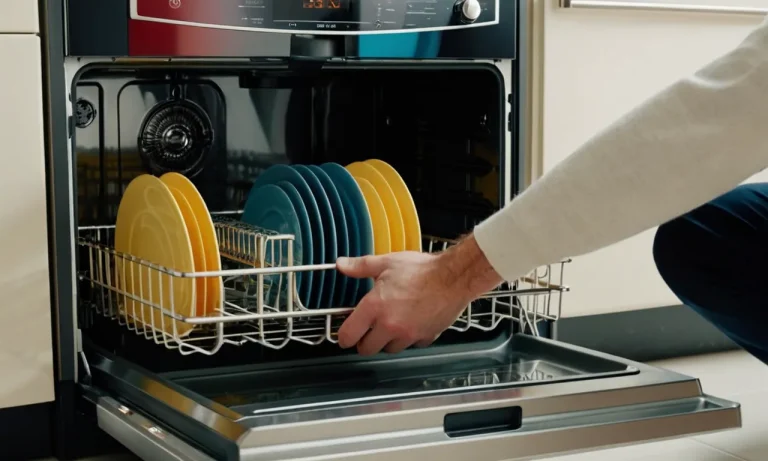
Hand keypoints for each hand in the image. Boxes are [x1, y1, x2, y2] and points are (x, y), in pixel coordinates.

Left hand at [336, 236, 502, 355]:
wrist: (454, 277)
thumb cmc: (423, 270)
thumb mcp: (386, 263)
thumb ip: (360, 266)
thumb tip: (342, 265)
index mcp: (375, 307)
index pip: (348, 335)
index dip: (343, 336)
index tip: (345, 334)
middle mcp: (389, 325)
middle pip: (366, 349)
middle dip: (364, 341)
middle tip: (367, 329)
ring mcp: (407, 334)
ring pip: (389, 349)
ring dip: (386, 341)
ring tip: (390, 324)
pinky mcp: (424, 338)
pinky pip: (411, 345)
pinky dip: (409, 338)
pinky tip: (410, 323)